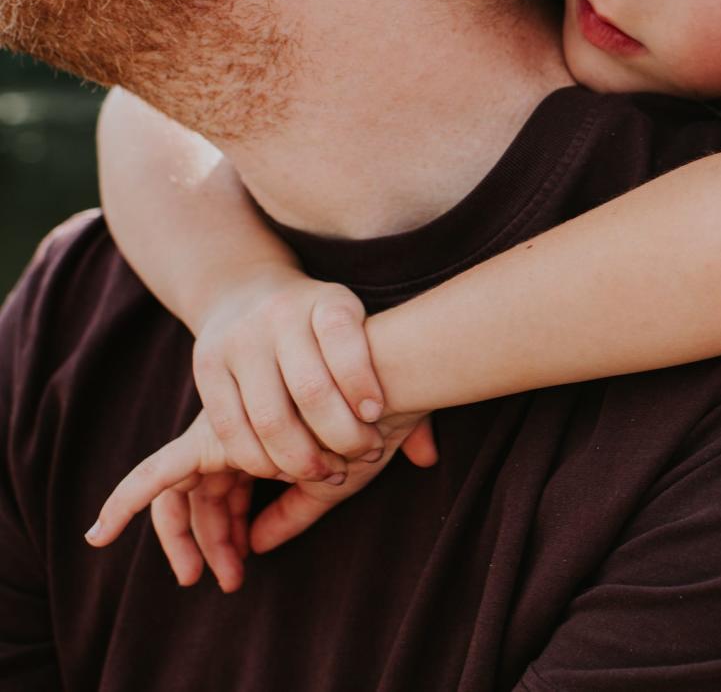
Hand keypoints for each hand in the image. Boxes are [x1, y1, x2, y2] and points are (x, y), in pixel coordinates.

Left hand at [85, 410, 437, 589]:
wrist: (385, 372)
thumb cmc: (371, 420)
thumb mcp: (335, 478)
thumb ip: (295, 511)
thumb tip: (257, 545)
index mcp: (266, 439)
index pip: (225, 495)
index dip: (225, 536)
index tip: (237, 571)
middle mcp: (239, 431)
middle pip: (201, 496)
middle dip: (209, 540)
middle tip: (225, 580)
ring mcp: (223, 430)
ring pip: (180, 495)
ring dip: (184, 538)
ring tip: (204, 576)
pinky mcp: (211, 436)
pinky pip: (156, 476)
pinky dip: (126, 502)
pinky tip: (103, 531)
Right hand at [192, 267, 394, 481]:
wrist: (246, 292)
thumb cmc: (325, 331)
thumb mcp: (363, 334)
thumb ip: (397, 389)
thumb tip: (429, 457)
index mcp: (326, 300)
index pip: (343, 337)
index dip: (362, 380)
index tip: (376, 415)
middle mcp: (279, 315)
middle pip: (310, 389)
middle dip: (340, 436)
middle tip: (361, 456)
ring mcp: (238, 341)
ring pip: (270, 418)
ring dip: (302, 459)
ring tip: (327, 471)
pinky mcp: (207, 367)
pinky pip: (231, 428)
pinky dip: (259, 460)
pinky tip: (284, 469)